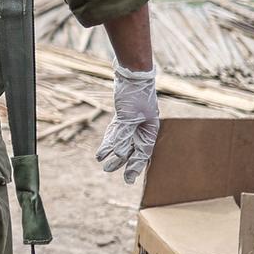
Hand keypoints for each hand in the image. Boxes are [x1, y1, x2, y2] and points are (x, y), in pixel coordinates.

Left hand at [96, 63, 160, 182]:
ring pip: (122, 142)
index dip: (134, 167)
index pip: (142, 154)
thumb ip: (123, 135)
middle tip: (109, 171)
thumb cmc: (135, 94)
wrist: (132, 74)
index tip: (128, 180)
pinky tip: (102, 150)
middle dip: (121, 162)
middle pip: (132, 150)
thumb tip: (118, 154)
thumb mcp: (129, 116)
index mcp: (150, 130)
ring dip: (113, 153)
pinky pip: (116, 133)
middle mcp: (142, 128)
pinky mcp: (123, 116)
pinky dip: (109, 141)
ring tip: (104, 165)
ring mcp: (133, 122)